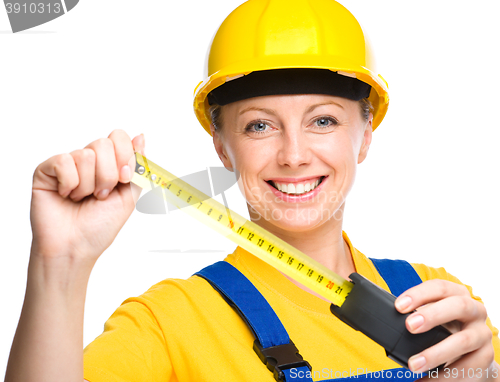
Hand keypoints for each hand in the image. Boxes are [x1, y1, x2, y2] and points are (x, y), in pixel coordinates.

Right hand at [30, 129, 144, 264]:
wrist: (75, 247)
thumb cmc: (100, 226)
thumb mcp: (129, 197)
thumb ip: (137, 167)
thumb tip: (140, 136)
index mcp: (108, 163)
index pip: (119, 137)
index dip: (124, 156)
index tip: (124, 179)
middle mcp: (88, 160)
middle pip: (103, 144)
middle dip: (108, 176)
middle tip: (101, 195)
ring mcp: (67, 163)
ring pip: (85, 155)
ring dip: (89, 185)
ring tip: (82, 199)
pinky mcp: (46, 170)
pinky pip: (64, 162)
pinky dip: (70, 184)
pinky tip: (65, 195)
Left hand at [395, 280, 497, 380]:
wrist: (473, 353)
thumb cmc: (445, 328)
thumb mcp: (433, 316)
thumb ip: (418, 314)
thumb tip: (388, 319)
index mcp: (458, 294)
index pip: (440, 287)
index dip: (419, 294)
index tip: (399, 306)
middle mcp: (475, 310)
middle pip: (458, 306)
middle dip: (432, 315)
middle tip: (409, 326)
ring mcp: (482, 334)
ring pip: (463, 341)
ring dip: (435, 354)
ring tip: (413, 364)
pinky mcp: (486, 357)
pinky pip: (467, 368)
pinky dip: (444, 377)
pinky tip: (426, 381)